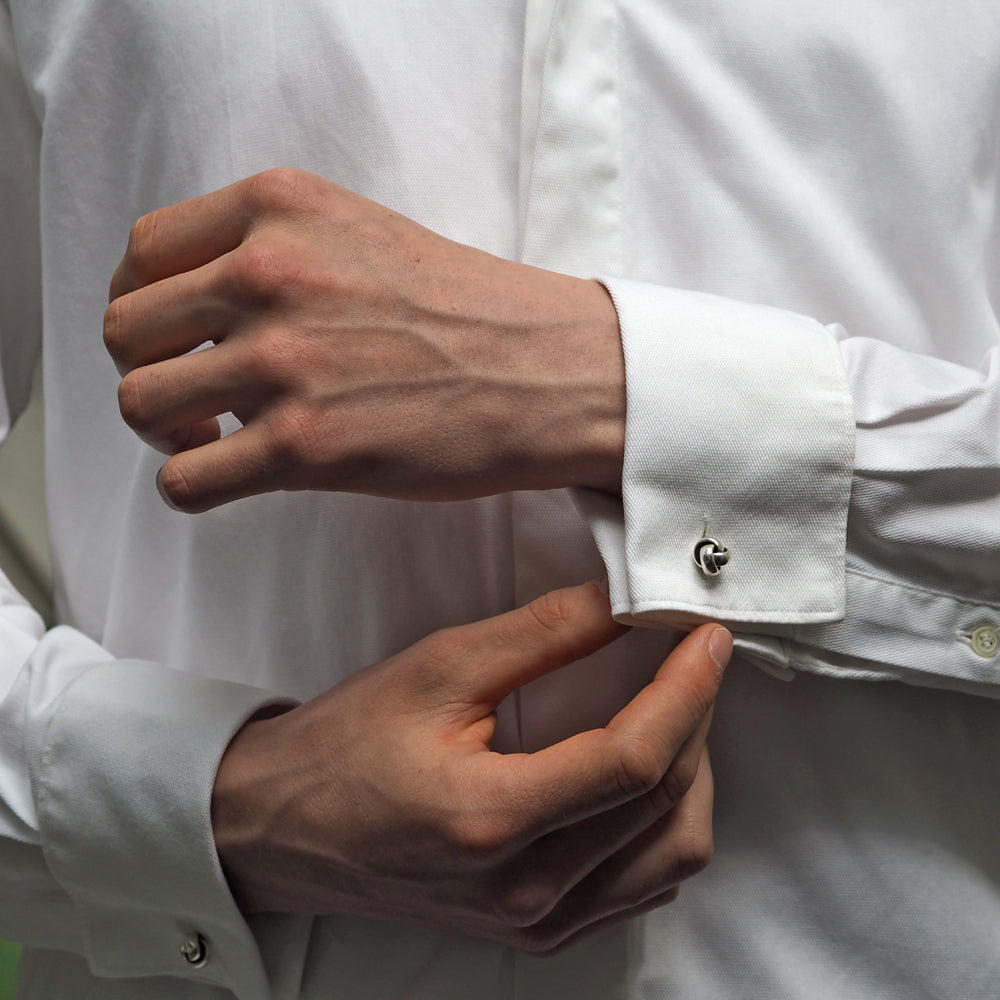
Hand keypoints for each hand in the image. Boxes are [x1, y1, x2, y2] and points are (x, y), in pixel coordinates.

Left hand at [104, 168, 625, 512]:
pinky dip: (188, 487)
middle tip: (192, 397)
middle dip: (148, 371)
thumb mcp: (359, 231)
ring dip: (165, 432)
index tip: (172, 339)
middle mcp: (269, 274)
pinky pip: (184, 481)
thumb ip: (271, 246)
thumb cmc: (468, 309)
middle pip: (126, 332)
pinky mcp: (305, 445)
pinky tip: (230, 475)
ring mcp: (284, 361)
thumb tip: (196, 304)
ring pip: (140, 406)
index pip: (143, 253)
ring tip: (211, 439)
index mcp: (278, 208)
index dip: (143, 306)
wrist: (548, 370)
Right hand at [211, 581, 731, 953]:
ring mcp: (535, 925)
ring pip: (671, 855)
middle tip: (689, 660)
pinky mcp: (537, 934)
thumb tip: (625, 600)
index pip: (633, 760)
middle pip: (666, 806)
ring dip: (690, 775)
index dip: (687, 691)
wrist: (282, 829)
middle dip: (696, 720)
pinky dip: (664, 822)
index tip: (707, 636)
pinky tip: (643, 774)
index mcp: (492, 820)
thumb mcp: (440, 668)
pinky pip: (642, 885)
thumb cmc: (346, 744)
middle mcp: (523, 892)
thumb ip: (543, 633)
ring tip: (672, 712)